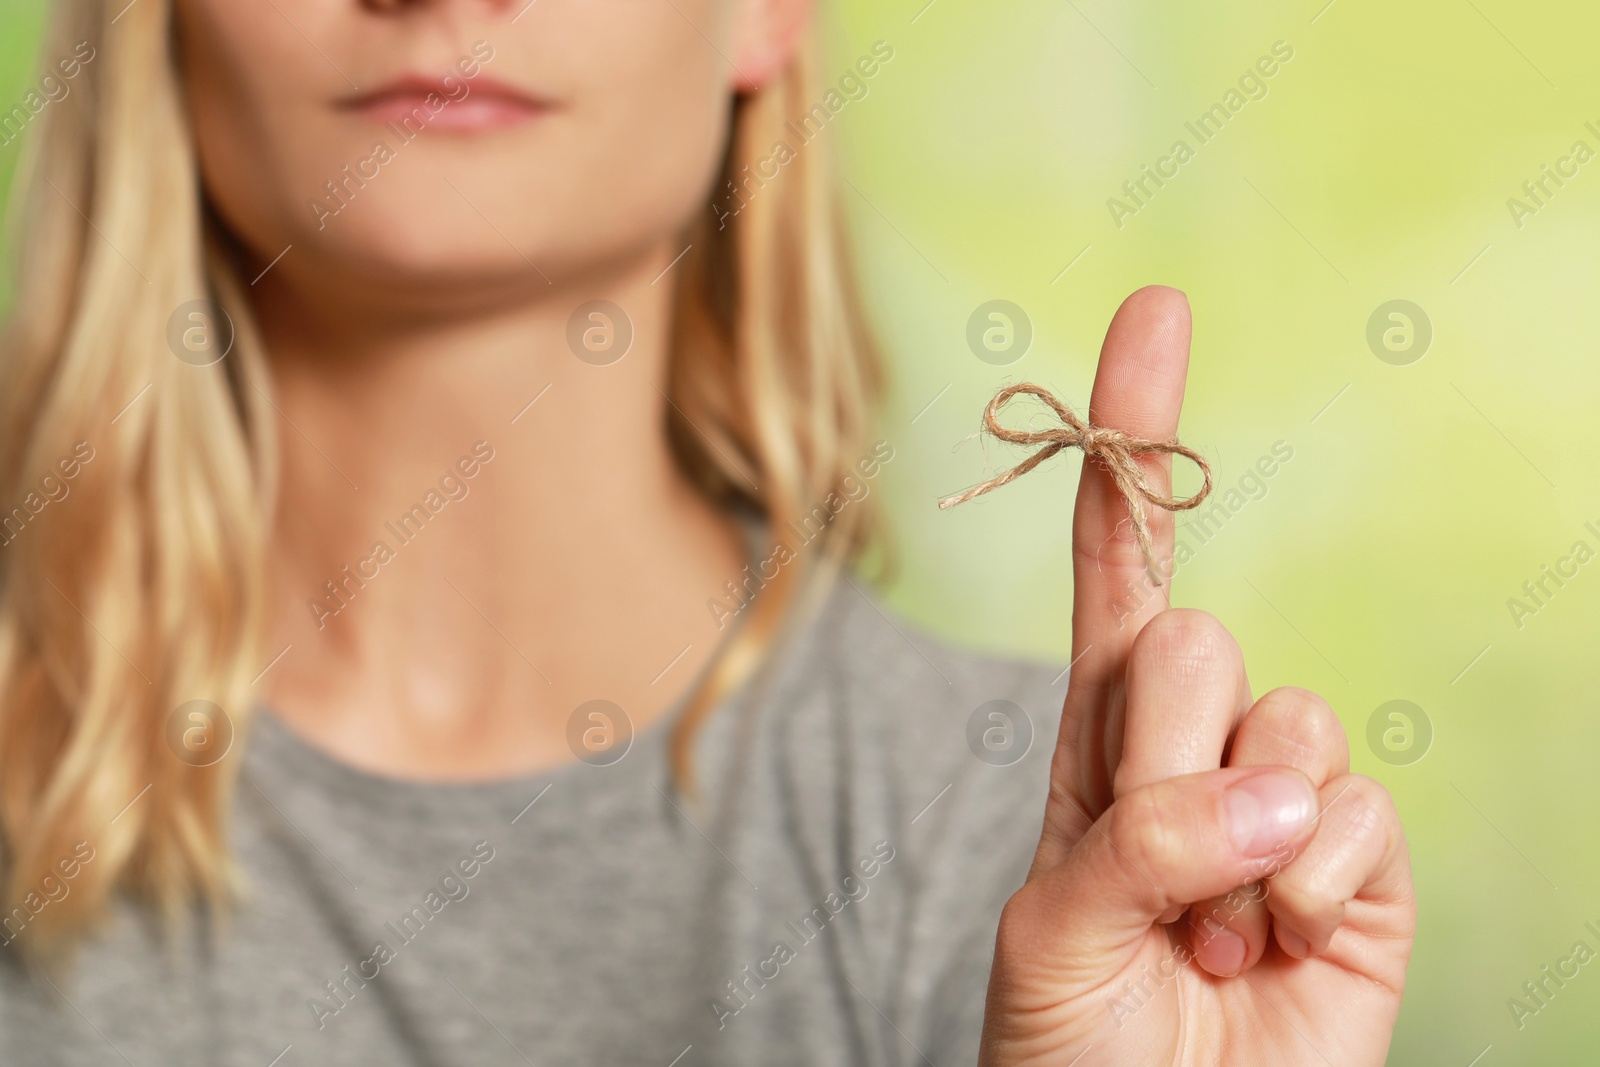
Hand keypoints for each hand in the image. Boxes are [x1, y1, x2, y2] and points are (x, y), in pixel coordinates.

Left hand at [978, 287, 1414, 1065]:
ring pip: (1290, 721)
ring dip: (1235, 845)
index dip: (1134, 439)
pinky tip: (1273, 949)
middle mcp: (1194, 746)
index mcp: (1100, 738)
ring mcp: (1284, 801)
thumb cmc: (1073, 1041)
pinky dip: (1309, 897)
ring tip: (1207, 930)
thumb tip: (1271, 793)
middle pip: (1194, 641)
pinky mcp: (1362, 866)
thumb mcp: (1052, 929)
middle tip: (1150, 866)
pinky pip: (1358, 818)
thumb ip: (1137, 839)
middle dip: (1162, 758)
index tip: (1152, 316)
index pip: (1122, 562)